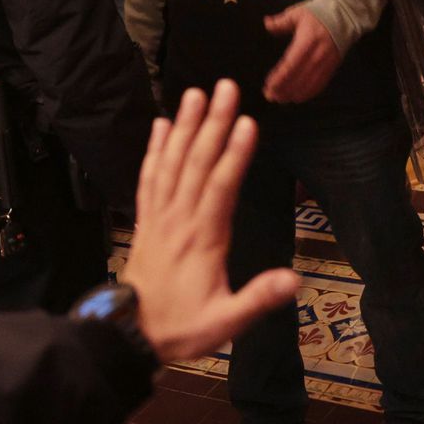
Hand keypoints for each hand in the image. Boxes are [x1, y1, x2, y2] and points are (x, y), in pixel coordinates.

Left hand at [122, 81, 298, 360]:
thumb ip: (258, 299)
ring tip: (193, 93)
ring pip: (171, 163)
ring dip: (182, 127)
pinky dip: (154, 150)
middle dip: (212, 124)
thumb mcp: (225, 322)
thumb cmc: (182, 328)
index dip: (234, 155)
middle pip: (196, 163)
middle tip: (225, 87)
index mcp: (203, 239)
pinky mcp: (146, 221)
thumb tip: (294, 280)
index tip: (248, 123)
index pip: (221, 188)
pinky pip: (148, 178)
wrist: (129, 336)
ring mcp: (159, 217)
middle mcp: (179, 219)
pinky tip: (159, 126)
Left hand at [262, 6, 339, 102]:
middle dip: (283, 89)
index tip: (268, 85)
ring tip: (280, 99)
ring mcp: (326, 63)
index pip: (291, 64)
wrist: (345, 16)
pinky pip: (320, 85)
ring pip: (309, 85)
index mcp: (307, 42)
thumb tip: (266, 24)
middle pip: (298, 78)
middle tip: (270, 96)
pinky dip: (308, 93)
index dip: (279, 78)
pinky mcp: (332, 68)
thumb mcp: (298, 13)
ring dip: (294, 94)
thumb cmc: (318, 13)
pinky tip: (298, 97)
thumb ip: (281, 21)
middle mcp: (317, 55)